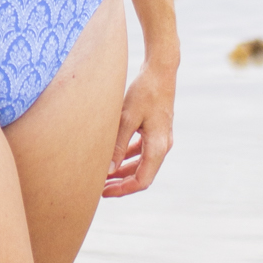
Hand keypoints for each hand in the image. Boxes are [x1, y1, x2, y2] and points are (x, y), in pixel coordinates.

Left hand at [103, 58, 174, 197]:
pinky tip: (113, 156)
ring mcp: (161, 138)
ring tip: (103, 175)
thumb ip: (118, 145)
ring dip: (124, 171)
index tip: (103, 192)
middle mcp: (163, 145)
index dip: (123, 190)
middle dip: (121, 183)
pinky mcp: (157, 130)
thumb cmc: (144, 91)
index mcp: (158, 146)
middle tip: (99, 187)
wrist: (161, 70)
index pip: (142, 181)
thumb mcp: (127, 117)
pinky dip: (128, 156)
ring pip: (142, 163)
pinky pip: (143, 150)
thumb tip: (109, 171)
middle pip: (142, 175)